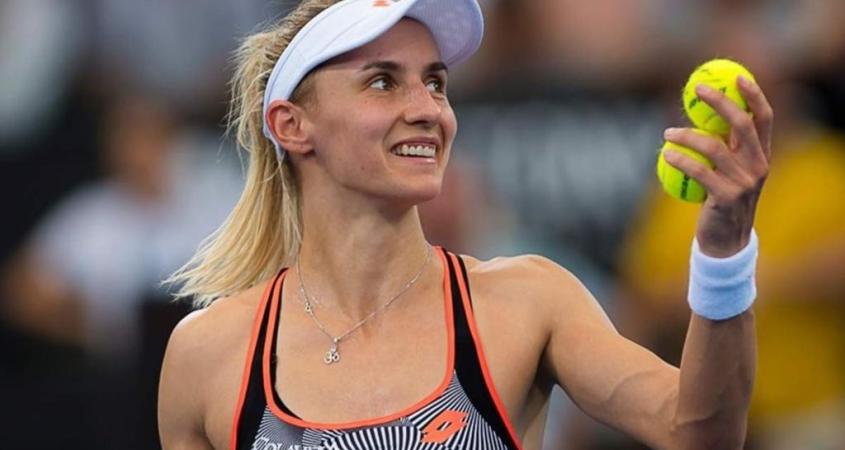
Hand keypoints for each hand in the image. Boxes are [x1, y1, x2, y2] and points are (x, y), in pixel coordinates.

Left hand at [663, 76, 772, 256]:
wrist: (725, 241)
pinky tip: (666, 153)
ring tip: (667, 133)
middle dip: (720, 102)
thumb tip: (698, 116)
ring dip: (687, 135)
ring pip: (714, 147)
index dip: (754, 95)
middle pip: (742, 124)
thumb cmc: (720, 201)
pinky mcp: (727, 197)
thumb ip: (723, 148)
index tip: (737, 76)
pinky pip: (699, 172)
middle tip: (697, 90)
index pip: (764, 119)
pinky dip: (680, 160)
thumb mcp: (728, 173)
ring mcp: (745, 182)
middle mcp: (759, 166)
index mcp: (762, 156)